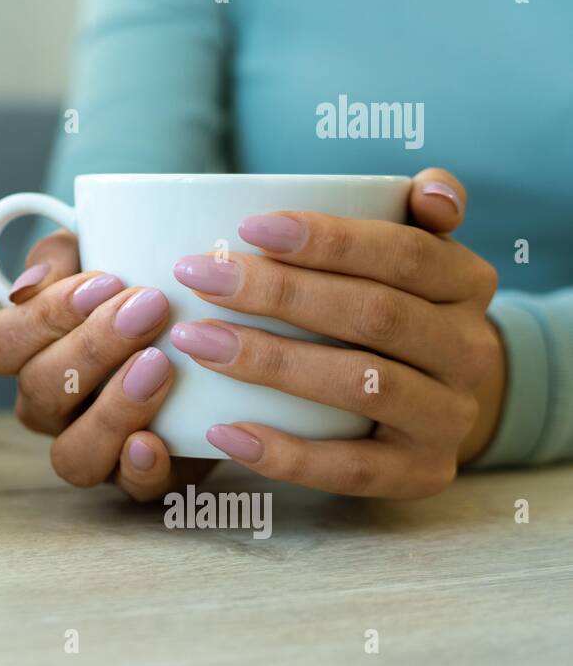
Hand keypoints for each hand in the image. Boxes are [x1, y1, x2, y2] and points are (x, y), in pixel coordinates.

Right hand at [0, 231, 207, 501]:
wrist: (216, 334)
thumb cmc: (140, 285)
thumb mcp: (100, 248)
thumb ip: (61, 251)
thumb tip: (28, 286)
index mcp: (27, 352)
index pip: (0, 344)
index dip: (45, 316)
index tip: (108, 279)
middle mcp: (49, 406)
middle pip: (39, 391)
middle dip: (92, 348)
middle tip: (149, 307)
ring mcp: (93, 447)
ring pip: (72, 454)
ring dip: (112, 409)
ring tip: (160, 365)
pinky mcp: (142, 476)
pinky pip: (129, 491)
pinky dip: (139, 469)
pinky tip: (156, 439)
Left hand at [171, 168, 502, 497]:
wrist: (438, 401)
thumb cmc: (394, 309)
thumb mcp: (411, 255)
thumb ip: (413, 212)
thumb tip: (427, 190)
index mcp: (466, 283)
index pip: (404, 254)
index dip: (329, 239)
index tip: (248, 227)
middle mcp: (470, 350)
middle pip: (375, 315)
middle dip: (280, 293)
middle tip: (201, 276)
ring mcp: (450, 418)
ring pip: (362, 386)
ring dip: (271, 362)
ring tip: (195, 340)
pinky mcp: (422, 474)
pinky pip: (350, 469)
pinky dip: (284, 454)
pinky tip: (222, 430)